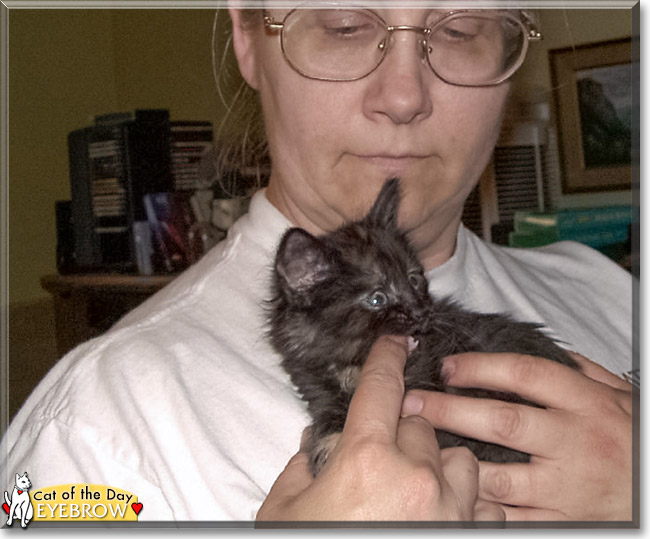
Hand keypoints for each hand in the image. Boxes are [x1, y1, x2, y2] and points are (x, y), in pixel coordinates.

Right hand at [256, 336, 504, 521]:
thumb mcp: (284, 511)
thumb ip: (301, 467)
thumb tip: (314, 445)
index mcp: (365, 461)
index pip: (380, 388)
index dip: (386, 357)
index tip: (394, 340)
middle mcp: (415, 478)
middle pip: (417, 423)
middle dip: (399, 432)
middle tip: (379, 458)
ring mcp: (449, 509)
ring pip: (456, 456)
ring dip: (437, 462)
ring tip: (415, 485)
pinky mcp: (469, 533)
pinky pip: (480, 499)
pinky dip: (463, 499)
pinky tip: (440, 512)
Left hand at [401, 351, 636, 520]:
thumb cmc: (635, 440)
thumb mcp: (618, 396)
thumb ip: (579, 370)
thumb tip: (540, 347)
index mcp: (587, 404)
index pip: (525, 375)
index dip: (479, 367)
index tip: (447, 366)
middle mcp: (575, 443)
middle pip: (502, 422)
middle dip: (449, 410)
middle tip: (414, 402)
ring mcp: (567, 487)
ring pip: (499, 475)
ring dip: (455, 460)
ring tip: (422, 446)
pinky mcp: (561, 521)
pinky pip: (511, 514)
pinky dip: (480, 503)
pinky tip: (455, 487)